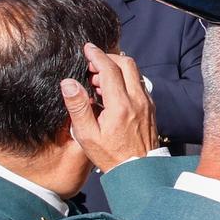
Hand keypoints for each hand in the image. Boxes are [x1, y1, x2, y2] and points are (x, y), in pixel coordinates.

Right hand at [61, 43, 159, 172]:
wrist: (138, 171)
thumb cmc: (111, 156)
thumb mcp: (87, 135)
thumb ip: (78, 107)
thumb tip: (68, 83)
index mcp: (121, 105)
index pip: (109, 69)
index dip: (97, 55)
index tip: (87, 48)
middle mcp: (137, 100)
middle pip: (127, 64)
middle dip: (108, 58)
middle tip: (91, 66)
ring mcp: (146, 103)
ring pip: (134, 73)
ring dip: (117, 69)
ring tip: (98, 82)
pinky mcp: (150, 108)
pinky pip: (139, 84)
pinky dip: (125, 80)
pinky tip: (111, 92)